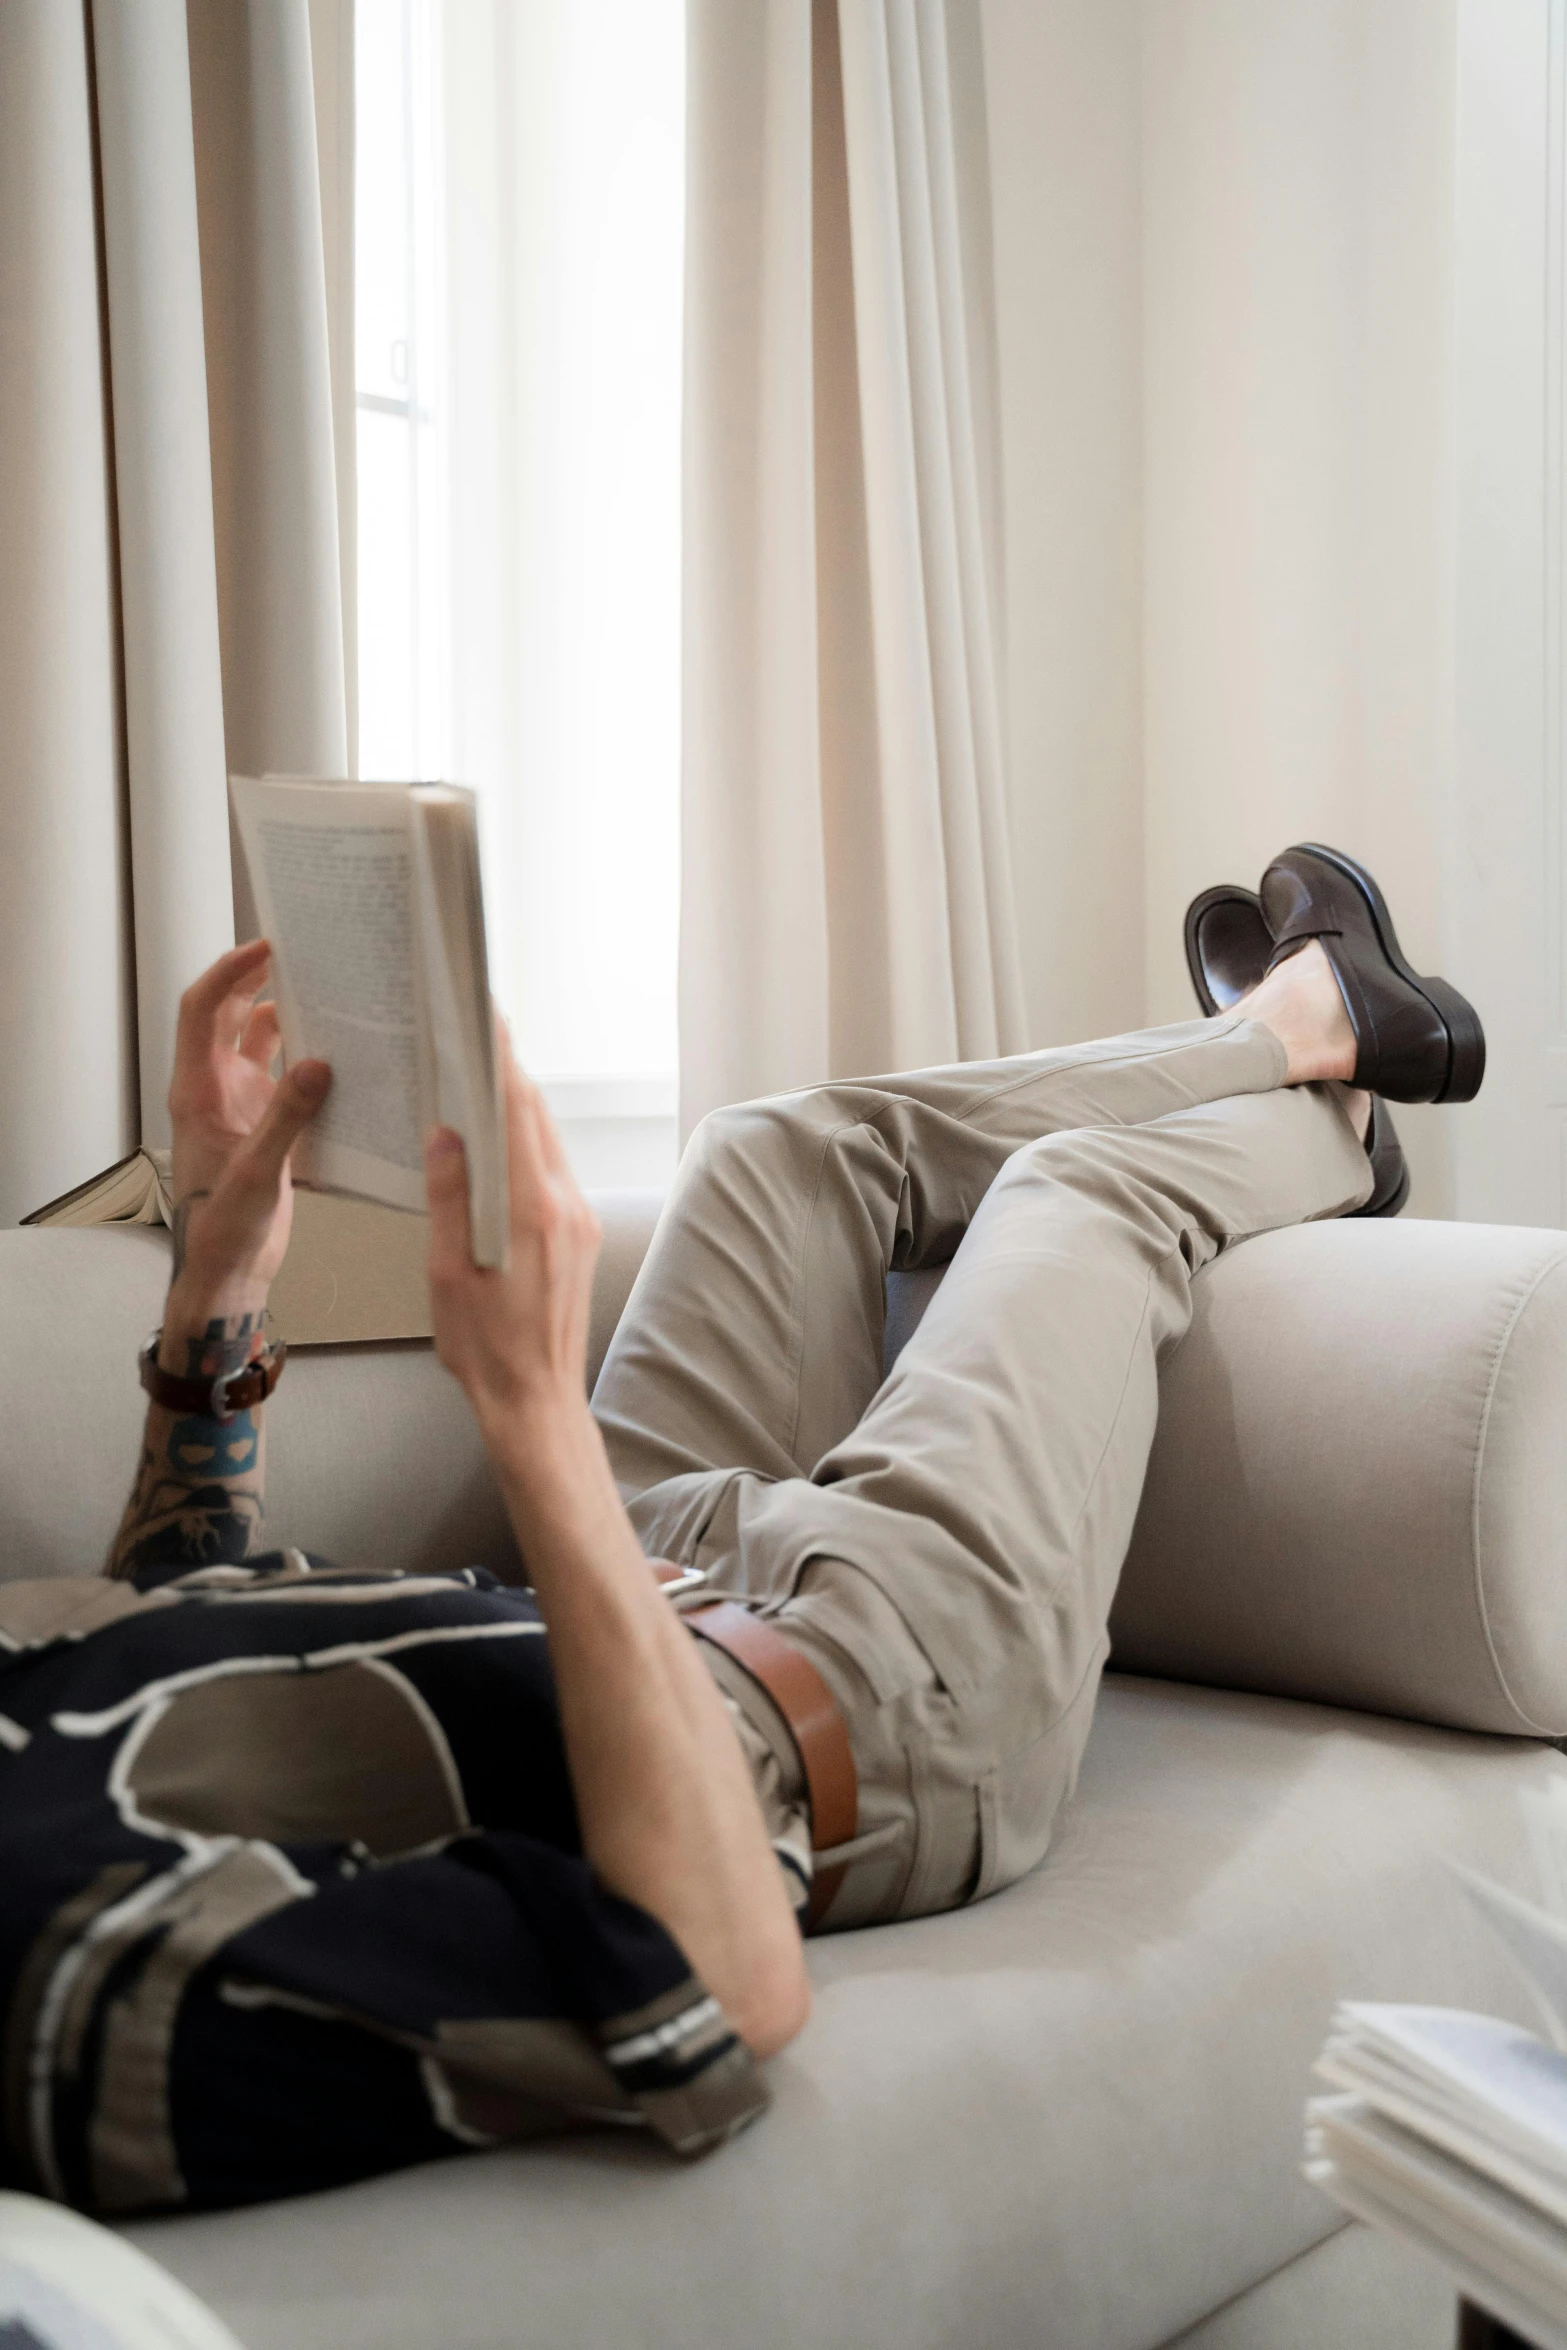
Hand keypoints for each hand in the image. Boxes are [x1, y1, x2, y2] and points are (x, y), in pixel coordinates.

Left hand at [164, 941, 330, 1330]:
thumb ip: (287, 1117)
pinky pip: (285, 1077)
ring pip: (258, 1042)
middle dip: (259, 980)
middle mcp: (215, 1089)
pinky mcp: (263, 1124)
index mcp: (197, 1092)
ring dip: (287, 1018)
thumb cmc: (224, 1230)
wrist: (227, 1273)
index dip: (228, 973)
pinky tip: (340, 1055)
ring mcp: (239, 1104)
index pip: (201, 1011)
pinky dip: (307, 1060)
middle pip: (228, 1015)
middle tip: (302, 955)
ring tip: (327, 996)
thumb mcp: (258, 1173)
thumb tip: (318, 1064)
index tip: (265, 948)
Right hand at [424, 1020, 600, 1454]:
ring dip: (517, 1110)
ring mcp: (580, 1220)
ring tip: (479, 1078)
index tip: (485, 1020)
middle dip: (506, 1074)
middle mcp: (566, 1207)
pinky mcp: (581, 1235)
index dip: (501, 1062)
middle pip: (537, 1119)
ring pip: (547, 1143)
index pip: (517, 1114)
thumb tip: (447, 1137)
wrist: (535, 1402)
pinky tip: (495, 1143)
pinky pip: (552, 1172)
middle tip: (474, 1035)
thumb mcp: (448, 1275)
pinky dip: (525, 1146)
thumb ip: (448, 1200)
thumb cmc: (486, 1351)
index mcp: (531, 1211)